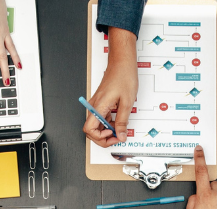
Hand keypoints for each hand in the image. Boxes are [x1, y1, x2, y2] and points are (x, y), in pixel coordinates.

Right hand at [84, 27, 137, 146]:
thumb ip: (122, 121)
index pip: (89, 130)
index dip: (100, 138)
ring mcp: (96, 104)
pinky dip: (108, 123)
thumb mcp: (127, 102)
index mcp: (98, 106)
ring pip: (96, 125)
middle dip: (103, 137)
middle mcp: (94, 106)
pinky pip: (100, 118)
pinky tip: (118, 121)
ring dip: (106, 131)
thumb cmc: (124, 76)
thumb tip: (120, 135)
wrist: (122, 62)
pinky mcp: (100, 102)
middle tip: (117, 137)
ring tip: (120, 129)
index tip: (113, 137)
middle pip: (91, 130)